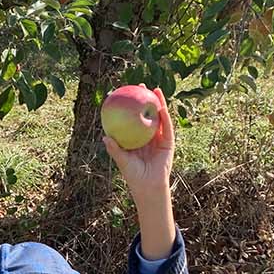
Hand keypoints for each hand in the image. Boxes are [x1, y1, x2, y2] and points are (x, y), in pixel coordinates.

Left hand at [103, 87, 174, 206]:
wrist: (148, 187)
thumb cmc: (133, 175)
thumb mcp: (122, 160)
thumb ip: (115, 149)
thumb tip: (105, 137)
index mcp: (137, 138)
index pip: (133, 119)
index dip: (131, 107)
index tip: (125, 94)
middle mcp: (149, 136)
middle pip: (147, 114)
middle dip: (145, 99)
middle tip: (140, 86)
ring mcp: (160, 138)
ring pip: (160, 117)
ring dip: (159, 102)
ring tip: (155, 90)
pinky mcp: (169, 142)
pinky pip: (167, 127)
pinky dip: (165, 117)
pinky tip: (162, 107)